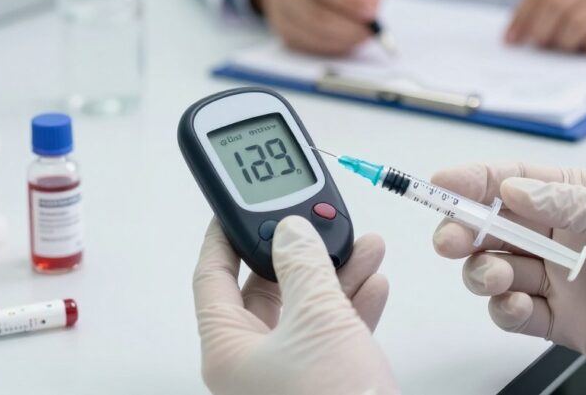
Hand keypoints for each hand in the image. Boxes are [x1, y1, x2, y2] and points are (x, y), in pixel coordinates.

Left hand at [193, 216, 396, 394]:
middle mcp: (251, 364)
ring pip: (305, 310)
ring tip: (363, 245)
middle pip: (266, 290)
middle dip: (299, 253)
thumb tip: (292, 230)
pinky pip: (332, 335)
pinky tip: (373, 283)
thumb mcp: (318, 319)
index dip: (224, 236)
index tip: (236, 207)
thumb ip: (303, 265)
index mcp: (227, 349)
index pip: (212, 277)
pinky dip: (353, 307)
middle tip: (316, 221)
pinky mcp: (322, 385)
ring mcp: (286, 377)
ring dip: (335, 275)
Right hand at [254, 0, 391, 55]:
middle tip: (370, 29)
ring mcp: (279, 13)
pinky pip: (311, 47)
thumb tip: (372, 0)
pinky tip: (348, 39)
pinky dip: (334, 46)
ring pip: (313, 33)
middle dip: (348, 24)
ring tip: (363, 34)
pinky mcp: (285, 35)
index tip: (371, 10)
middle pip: (315, 13)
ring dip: (344, 38)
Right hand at [431, 163, 585, 379]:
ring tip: (494, 276)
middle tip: (452, 239)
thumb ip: (568, 203)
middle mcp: (557, 236)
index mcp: (573, 198)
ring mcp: (557, 279)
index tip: (438, 185)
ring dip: (480, 271)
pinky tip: (515, 304)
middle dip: (462, 230)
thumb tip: (512, 190)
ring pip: (493, 270)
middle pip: (489, 228)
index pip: (508, 182)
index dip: (469, 182)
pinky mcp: (561, 320)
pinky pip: (514, 313)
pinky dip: (503, 309)